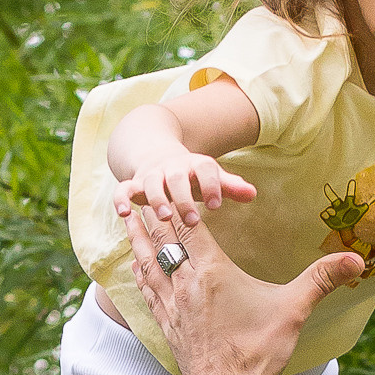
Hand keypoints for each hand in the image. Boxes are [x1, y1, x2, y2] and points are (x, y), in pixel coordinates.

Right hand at [114, 147, 257, 229]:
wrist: (157, 155)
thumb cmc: (190, 176)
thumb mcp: (209, 178)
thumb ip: (230, 186)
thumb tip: (253, 194)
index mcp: (194, 164)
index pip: (205, 168)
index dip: (211, 184)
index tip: (216, 205)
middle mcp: (172, 168)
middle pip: (177, 177)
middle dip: (184, 198)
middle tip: (193, 220)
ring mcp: (150, 175)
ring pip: (152, 183)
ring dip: (157, 200)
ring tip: (165, 217)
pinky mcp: (133, 183)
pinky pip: (123, 189)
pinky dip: (122, 199)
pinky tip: (125, 213)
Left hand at [124, 209, 362, 374]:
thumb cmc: (256, 352)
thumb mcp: (293, 310)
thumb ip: (320, 279)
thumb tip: (356, 259)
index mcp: (210, 272)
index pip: (186, 225)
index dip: (176, 201)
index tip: (166, 179)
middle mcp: (183, 283)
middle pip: (160, 237)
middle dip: (149, 210)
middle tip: (136, 187)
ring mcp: (170, 304)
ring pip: (145, 260)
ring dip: (136, 236)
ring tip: (127, 215)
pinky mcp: (165, 323)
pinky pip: (144, 287)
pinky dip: (138, 268)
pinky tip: (135, 263)